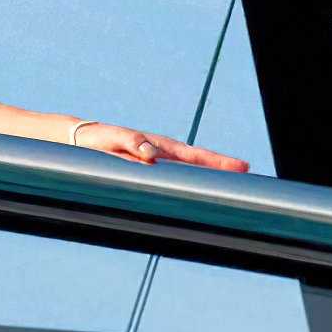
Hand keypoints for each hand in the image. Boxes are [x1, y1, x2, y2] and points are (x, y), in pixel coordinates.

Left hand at [72, 121, 249, 171]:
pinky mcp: (148, 170)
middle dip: (223, 169)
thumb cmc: (100, 138)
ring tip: (233, 186)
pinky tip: (201, 194)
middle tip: (248, 175)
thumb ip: (132, 142)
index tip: (241, 167)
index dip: (217, 162)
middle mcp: (163, 153)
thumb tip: (152, 152)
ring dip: (210, 177)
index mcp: (158, 145)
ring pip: (189, 171)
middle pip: (199, 163)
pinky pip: (174, 178)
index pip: (194, 155)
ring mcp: (158, 162)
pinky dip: (191, 182)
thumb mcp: (114, 138)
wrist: (83, 140)